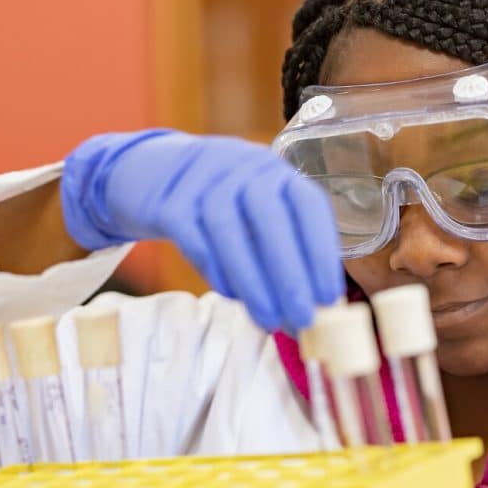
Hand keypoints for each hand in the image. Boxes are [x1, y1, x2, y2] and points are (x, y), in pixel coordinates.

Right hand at [61, 130, 343, 331]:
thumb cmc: (224, 208)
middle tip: (302, 319)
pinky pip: (194, 241)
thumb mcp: (258, 212)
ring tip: (269, 320)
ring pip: (228, 231)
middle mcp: (243, 167)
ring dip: (253, 281)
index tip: (330, 297)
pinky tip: (232, 296)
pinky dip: (216, 272)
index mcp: (275, 172)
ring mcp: (202, 180)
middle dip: (290, 274)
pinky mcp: (169, 203)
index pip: (307, 205)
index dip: (321, 252)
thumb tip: (309, 308)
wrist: (158, 174)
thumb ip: (282, 249)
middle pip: (269, 218)